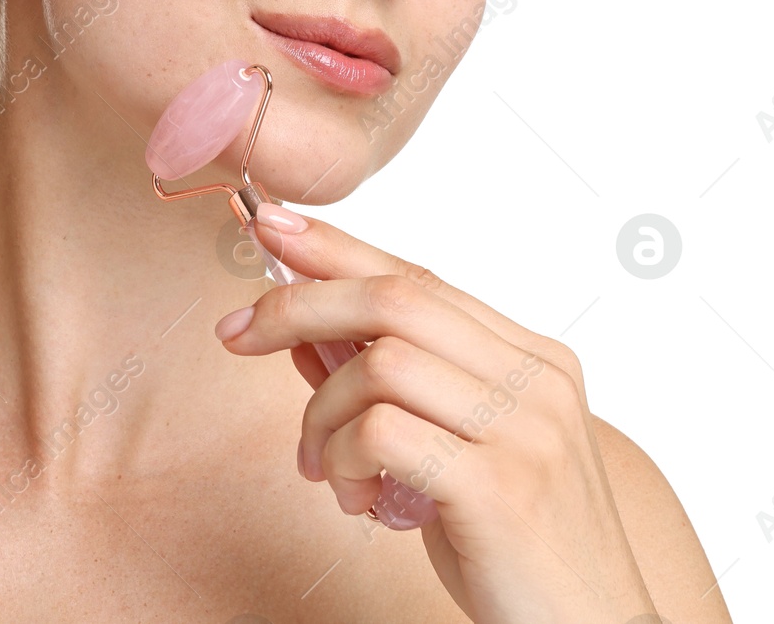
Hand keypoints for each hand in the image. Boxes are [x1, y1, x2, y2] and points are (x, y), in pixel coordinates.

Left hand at [213, 203, 657, 623]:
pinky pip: (381, 432)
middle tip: (236, 336)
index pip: (421, 277)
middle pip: (393, 300)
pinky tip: (356, 499)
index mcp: (533, 358)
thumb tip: (302, 331)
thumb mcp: (448, 451)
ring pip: (378, 364)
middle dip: (296, 306)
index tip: (271, 227)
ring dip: (321, 415)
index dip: (338, 247)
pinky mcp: (500, 487)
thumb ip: (387, 388)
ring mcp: (525, 430)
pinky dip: (344, 457)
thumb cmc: (513, 545)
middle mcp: (536, 379)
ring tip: (325, 468)